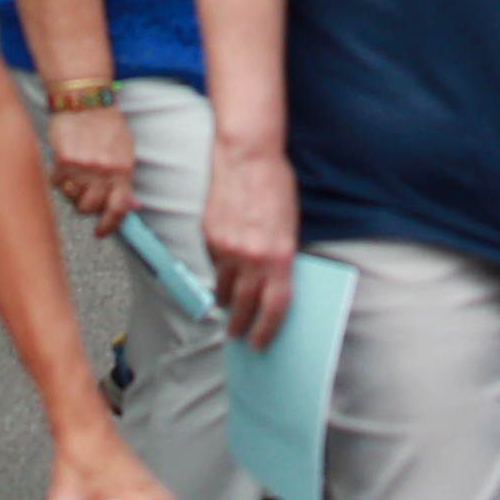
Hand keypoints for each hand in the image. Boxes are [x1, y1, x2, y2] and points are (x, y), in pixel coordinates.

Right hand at [47, 103, 135, 225]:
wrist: (85, 100)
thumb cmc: (107, 124)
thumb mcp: (125, 150)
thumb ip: (126, 179)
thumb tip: (132, 206)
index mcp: (122, 169)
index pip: (119, 207)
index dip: (110, 224)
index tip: (101, 231)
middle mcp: (104, 171)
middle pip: (91, 208)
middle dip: (86, 205)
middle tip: (84, 194)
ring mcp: (83, 167)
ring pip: (72, 198)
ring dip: (72, 191)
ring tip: (75, 176)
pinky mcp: (63, 160)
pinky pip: (57, 183)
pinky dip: (58, 178)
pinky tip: (63, 166)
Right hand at [202, 141, 301, 347]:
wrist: (246, 157)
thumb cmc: (275, 185)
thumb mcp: (290, 226)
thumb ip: (282, 256)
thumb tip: (275, 282)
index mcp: (279, 256)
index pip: (274, 307)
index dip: (266, 330)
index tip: (260, 343)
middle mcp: (252, 257)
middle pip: (244, 306)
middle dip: (240, 325)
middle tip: (238, 335)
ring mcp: (226, 248)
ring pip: (222, 289)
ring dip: (225, 302)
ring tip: (227, 308)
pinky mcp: (208, 237)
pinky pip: (213, 265)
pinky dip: (218, 272)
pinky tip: (223, 272)